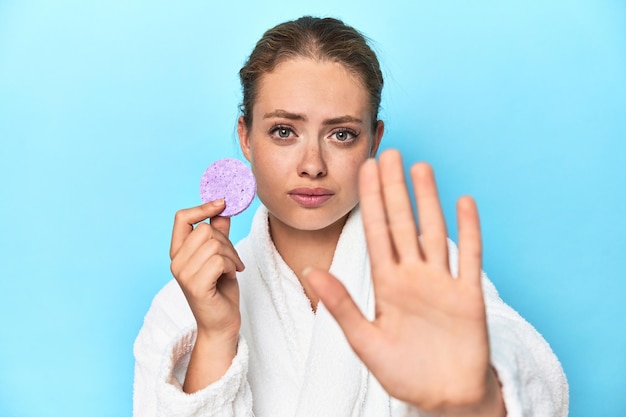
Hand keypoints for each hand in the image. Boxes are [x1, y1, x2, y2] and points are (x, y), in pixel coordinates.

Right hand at [170, 199, 244, 390]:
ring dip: (231, 255)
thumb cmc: (221, 291)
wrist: (222, 324)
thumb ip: (218, 234)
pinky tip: (232, 275)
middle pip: (205, 230)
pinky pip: (218, 260)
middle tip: (232, 259)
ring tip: (233, 268)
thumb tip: (223, 209)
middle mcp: (176, 262)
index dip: (202, 207)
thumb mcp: (220, 257)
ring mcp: (183, 274)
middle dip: (226, 241)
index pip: (181, 218)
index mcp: (178, 252)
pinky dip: (231, 265)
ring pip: (214, 244)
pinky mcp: (195, 286)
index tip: (222, 203)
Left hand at [304, 150, 504, 415]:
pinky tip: (464, 201)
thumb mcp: (364, 340)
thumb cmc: (403, 373)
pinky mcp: (468, 295)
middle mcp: (413, 276)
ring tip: (420, 167)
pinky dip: (468, 230)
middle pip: (402, 222)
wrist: (444, 398)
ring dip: (428, 199)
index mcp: (386, 285)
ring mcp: (441, 282)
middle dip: (394, 188)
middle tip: (388, 151)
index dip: (370, 200)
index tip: (364, 170)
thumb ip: (340, 305)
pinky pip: (468, 256)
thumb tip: (310, 271)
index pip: (376, 233)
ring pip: (433, 231)